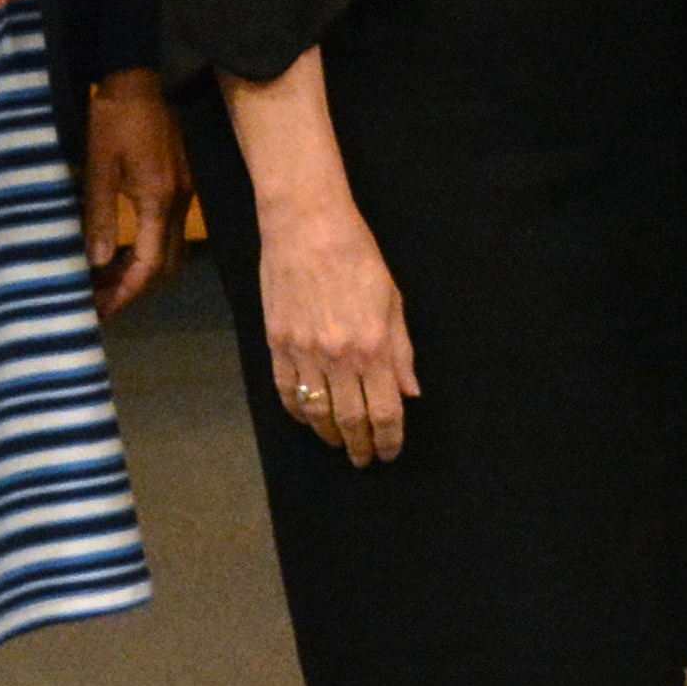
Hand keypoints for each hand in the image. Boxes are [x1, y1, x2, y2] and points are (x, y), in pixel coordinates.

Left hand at [82, 71, 188, 316]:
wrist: (141, 78)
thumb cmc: (114, 119)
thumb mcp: (98, 166)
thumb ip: (100, 215)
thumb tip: (99, 261)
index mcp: (159, 200)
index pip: (150, 263)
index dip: (127, 291)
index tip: (102, 310)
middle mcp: (179, 202)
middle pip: (166, 264)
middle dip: (136, 289)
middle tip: (102, 303)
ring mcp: (185, 192)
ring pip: (170, 249)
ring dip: (142, 271)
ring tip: (107, 282)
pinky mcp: (181, 182)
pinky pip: (169, 230)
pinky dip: (148, 249)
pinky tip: (124, 250)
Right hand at [255, 197, 419, 464]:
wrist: (307, 226)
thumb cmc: (357, 256)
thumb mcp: (393, 300)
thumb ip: (402, 351)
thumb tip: (410, 392)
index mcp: (373, 346)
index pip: (384, 412)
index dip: (388, 440)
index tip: (390, 452)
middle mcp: (338, 356)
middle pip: (349, 421)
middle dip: (359, 447)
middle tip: (363, 459)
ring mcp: (303, 352)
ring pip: (316, 412)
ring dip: (329, 435)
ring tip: (338, 444)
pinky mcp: (277, 343)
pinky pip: (286, 391)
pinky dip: (297, 412)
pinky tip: (308, 418)